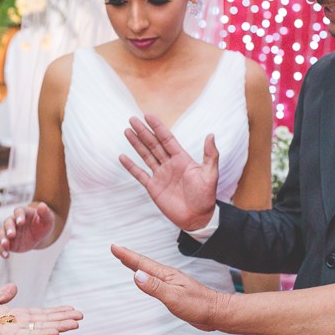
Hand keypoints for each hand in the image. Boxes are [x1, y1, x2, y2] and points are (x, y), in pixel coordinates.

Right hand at [0, 202, 54, 257]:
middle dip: (9, 228)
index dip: (19, 216)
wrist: (40, 235)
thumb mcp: (48, 219)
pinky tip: (6, 255)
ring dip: (2, 239)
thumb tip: (42, 205)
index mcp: (23, 213)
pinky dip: (2, 250)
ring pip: (2, 233)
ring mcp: (9, 232)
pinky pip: (2, 246)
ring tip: (5, 245)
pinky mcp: (9, 242)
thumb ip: (45, 213)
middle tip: (11, 235)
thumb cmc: (43, 224)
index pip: (18, 211)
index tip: (21, 223)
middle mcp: (14, 221)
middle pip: (8, 223)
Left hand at [0, 283, 82, 334]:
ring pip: (40, 328)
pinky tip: (55, 332)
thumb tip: (14, 287)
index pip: (40, 314)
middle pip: (45, 321)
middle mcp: (18, 325)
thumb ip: (2, 294)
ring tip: (75, 325)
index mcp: (15, 316)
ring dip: (58, 326)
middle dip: (63, 319)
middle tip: (81, 317)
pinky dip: (42, 334)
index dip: (55, 311)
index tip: (71, 309)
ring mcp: (14, 332)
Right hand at [110, 245, 230, 330]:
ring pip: (150, 272)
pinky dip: (146, 277)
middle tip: (116, 250)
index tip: (114, 247)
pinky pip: (155, 282)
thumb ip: (155, 287)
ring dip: (137, 266)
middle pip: (144, 264)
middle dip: (129, 257)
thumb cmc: (198, 306)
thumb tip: (136, 275)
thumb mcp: (174, 297)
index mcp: (166, 275)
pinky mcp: (175, 292)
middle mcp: (168, 276)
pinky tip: (146, 279)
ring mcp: (172, 283)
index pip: (142, 263)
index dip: (127, 256)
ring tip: (127, 261)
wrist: (217, 313)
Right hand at [120, 114, 217, 231]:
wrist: (197, 218)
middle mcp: (169, 164)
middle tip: (132, 119)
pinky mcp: (153, 188)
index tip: (148, 115)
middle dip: (143, 132)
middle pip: (153, 144)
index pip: (167, 139)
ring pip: (146, 155)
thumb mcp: (210, 175)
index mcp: (182, 159)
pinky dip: (131, 166)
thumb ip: (210, 155)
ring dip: (136, 144)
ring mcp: (160, 175)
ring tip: (127, 131)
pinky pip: (140, 174)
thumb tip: (211, 134)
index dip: (158, 127)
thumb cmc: (206, 197)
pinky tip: (123, 157)